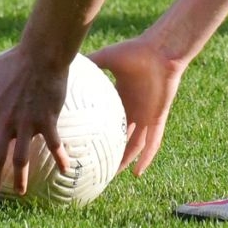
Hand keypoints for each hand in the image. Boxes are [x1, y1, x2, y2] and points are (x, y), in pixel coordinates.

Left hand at [0, 47, 71, 195]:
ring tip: (20, 192)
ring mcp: (28, 122)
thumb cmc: (17, 59)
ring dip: (21, 177)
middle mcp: (8, 120)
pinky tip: (66, 170)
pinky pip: (54, 144)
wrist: (43, 55)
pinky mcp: (48, 120)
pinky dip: (60, 158)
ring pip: (22, 157)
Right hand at [88, 34, 187, 175]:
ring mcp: (147, 115)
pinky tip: (137, 172)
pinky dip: (146, 158)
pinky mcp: (157, 118)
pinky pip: (152, 143)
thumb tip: (67, 62)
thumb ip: (90, 61)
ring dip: (126, 160)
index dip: (101, 130)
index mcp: (123, 96)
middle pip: (122, 135)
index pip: (111, 118)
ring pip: (136, 145)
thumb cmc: (135, 50)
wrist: (160, 51)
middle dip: (112, 150)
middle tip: (96, 163)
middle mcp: (135, 109)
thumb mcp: (106, 58)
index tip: (87, 139)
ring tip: (113, 176)